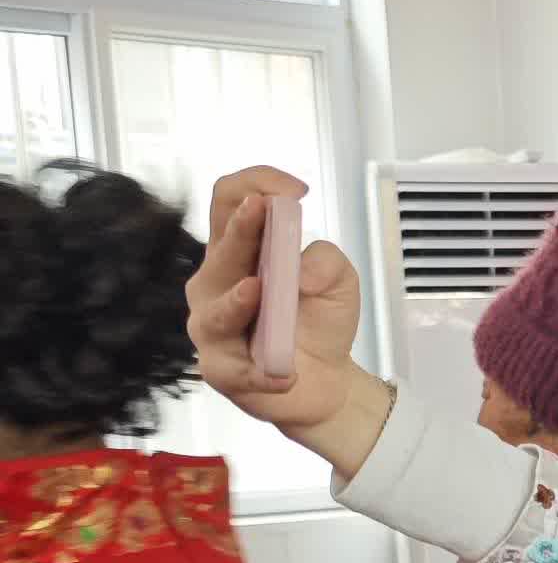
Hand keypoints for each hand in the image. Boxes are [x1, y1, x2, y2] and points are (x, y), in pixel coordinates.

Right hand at [190, 169, 389, 471]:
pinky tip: (287, 374)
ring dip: (237, 300)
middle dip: (242, 228)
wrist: (326, 379)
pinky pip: (237, 370)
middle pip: (222, 247)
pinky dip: (264, 372)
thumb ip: (328, 261)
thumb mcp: (340, 281)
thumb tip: (305, 269)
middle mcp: (215, 281)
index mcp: (238, 249)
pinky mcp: (220, 369)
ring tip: (257, 290)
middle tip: (260, 210)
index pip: (231, 200)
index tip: (296, 190)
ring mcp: (212, 325)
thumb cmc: (318, 320)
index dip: (257, 183)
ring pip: (217, 310)